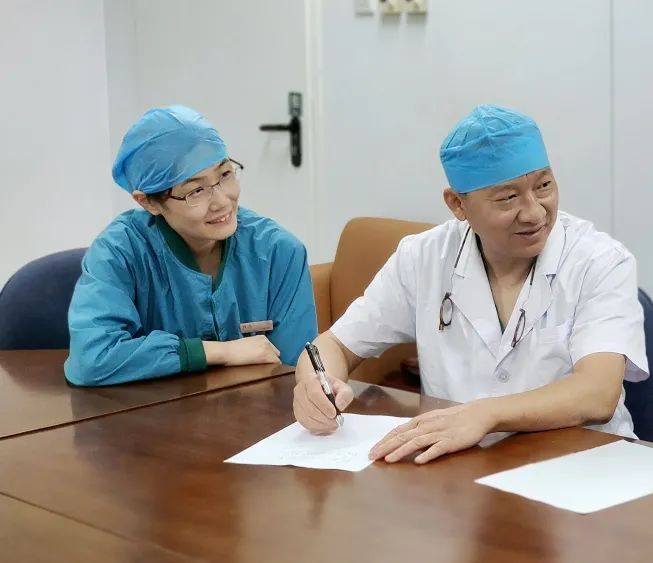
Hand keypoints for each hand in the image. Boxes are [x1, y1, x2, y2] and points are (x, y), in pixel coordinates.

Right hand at [209, 336, 280, 365]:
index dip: (268, 357)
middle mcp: (267, 342)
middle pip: (276, 354)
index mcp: (262, 338)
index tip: (263, 362)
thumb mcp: (248, 344)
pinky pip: (276, 363)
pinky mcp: (265, 356)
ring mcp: (267, 348)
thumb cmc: (233, 350)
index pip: (272, 349)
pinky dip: (272, 368)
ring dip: (271, 365)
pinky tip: (265, 372)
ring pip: (276, 360)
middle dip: (271, 360)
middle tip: (263, 367)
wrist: (227, 351)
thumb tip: (259, 356)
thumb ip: (256, 348)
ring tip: (264, 371)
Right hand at [293, 376, 353, 433]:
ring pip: (306, 417)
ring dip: (321, 424)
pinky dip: (316, 428)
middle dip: (324, 418)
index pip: (314, 394)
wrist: (320, 388)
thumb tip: (340, 405)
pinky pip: (304, 423)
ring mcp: (297, 402)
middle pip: (309, 408)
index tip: (334, 413)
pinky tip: (325, 427)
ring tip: (332, 425)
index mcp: (310, 381)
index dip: (324, 406)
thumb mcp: (342, 387)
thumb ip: (344, 394)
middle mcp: (300, 391)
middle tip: (336, 422)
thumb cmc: (331, 388)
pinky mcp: (297, 413)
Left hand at [368, 401, 494, 463]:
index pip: (397, 431)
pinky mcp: (451, 441)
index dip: (384, 441)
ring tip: (389, 460)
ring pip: (416, 442)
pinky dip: (427, 454)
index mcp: (420, 421)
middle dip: (386, 447)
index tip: (372, 451)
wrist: (476, 414)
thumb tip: (401, 439)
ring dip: (401, 451)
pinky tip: (418, 461)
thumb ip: (417, 429)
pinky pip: (437, 448)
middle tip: (372, 457)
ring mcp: (438, 433)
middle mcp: (426, 426)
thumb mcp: (431, 421)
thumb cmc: (452, 419)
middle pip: (402, 437)